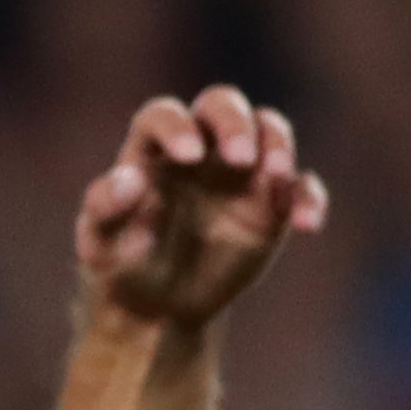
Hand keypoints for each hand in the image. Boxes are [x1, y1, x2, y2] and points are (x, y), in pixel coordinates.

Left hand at [79, 87, 326, 329]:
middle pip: (222, 105)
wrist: (155, 304)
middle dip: (235, 123)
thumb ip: (107, 209)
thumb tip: (129, 177)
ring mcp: (240, 171)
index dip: (177, 127)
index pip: (163, 115)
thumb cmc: (120, 264)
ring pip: (269, 131)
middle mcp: (200, 149)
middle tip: (241, 158)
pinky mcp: (272, 201)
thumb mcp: (101, 245)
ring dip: (278, 146)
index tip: (189, 156)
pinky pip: (300, 186)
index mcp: (151, 151)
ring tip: (276, 178)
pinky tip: (307, 223)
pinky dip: (308, 198)